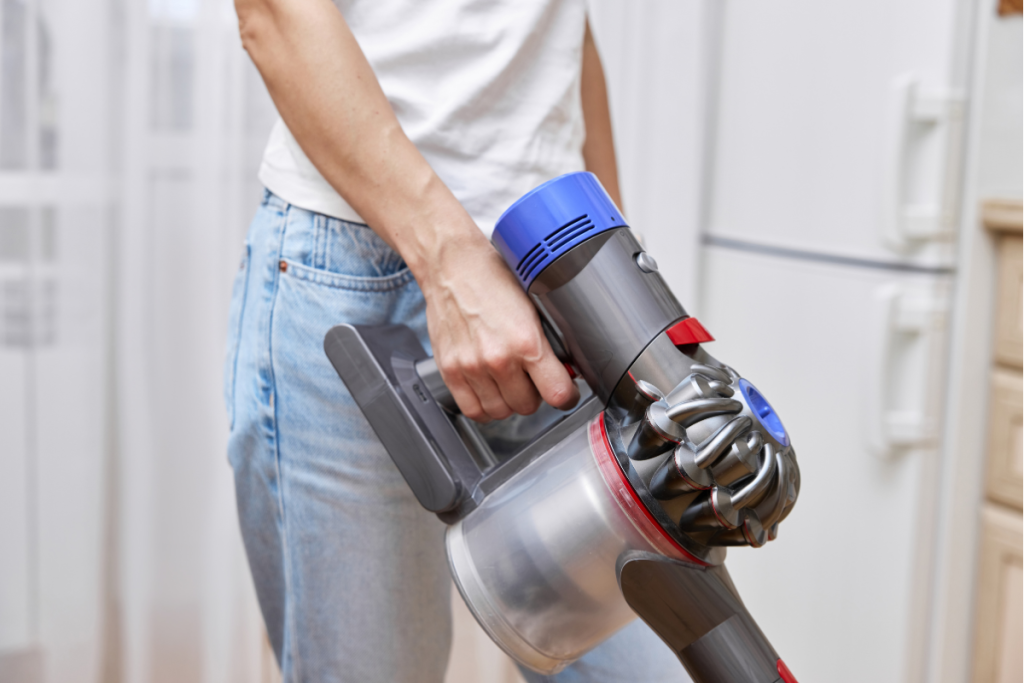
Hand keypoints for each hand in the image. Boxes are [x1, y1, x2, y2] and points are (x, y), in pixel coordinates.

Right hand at [419, 236, 579, 421]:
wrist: (451, 265)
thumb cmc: (492, 277)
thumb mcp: (533, 304)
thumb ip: (547, 340)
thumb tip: (564, 367)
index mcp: (526, 341)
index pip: (557, 393)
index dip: (567, 396)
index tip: (566, 392)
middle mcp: (498, 359)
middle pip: (528, 406)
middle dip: (535, 395)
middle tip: (533, 379)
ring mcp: (471, 367)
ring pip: (501, 411)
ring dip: (509, 401)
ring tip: (510, 383)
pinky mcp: (450, 370)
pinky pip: (472, 409)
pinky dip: (484, 406)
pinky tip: (490, 391)